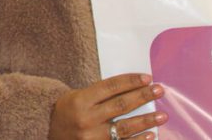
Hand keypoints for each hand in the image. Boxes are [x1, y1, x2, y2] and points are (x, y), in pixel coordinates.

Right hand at [49, 73, 166, 139]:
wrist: (49, 134)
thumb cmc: (65, 113)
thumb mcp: (75, 98)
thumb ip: (97, 95)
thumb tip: (129, 89)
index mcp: (80, 100)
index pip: (110, 87)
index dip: (129, 81)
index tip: (147, 78)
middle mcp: (87, 118)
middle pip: (121, 105)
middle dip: (142, 96)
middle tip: (159, 90)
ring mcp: (93, 136)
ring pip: (125, 127)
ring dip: (146, 121)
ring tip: (162, 115)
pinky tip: (152, 135)